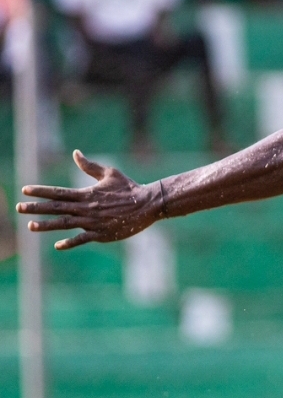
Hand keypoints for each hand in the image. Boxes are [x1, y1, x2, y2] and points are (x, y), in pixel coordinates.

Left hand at [17, 150, 162, 250]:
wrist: (148, 205)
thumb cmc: (129, 188)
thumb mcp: (110, 173)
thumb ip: (89, 166)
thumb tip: (75, 153)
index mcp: (87, 194)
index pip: (59, 192)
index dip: (41, 191)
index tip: (25, 190)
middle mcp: (87, 208)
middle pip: (57, 208)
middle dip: (36, 208)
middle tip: (19, 207)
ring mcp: (93, 222)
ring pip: (65, 224)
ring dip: (47, 225)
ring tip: (31, 226)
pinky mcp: (102, 234)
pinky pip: (82, 239)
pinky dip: (70, 242)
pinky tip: (57, 245)